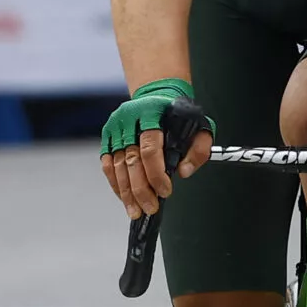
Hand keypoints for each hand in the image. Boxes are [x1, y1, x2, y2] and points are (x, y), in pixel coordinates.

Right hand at [99, 78, 214, 217]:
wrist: (156, 96)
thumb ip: (199, 149)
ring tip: (136, 210)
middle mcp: (129, 118)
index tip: (165, 191)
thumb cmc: (178, 114)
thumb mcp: (199, 125)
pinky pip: (107, 164)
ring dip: (126, 192)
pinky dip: (115, 183)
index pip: (150, 148)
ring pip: (117, 165)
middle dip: (141, 189)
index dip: (156, 174)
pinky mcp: (107, 136)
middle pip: (131, 160)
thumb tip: (185, 172)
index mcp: (151, 112)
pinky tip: (124, 198)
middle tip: (150, 207)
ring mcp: (115, 128)